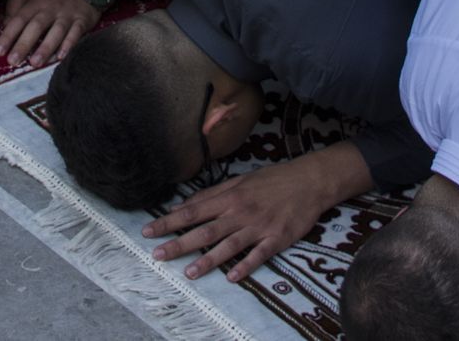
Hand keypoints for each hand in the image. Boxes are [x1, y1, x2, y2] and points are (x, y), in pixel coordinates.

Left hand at [0, 0, 90, 68]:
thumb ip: (17, 1)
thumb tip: (5, 23)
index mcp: (36, 1)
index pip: (18, 20)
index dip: (8, 36)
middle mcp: (50, 9)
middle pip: (35, 28)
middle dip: (23, 45)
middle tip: (13, 61)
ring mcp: (67, 15)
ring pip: (56, 33)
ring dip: (45, 48)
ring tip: (35, 63)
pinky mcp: (83, 19)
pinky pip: (76, 33)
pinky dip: (69, 44)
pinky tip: (61, 56)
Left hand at [146, 146, 364, 279]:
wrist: (309, 180)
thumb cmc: (272, 179)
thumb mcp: (240, 180)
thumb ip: (213, 194)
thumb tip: (186, 204)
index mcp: (229, 196)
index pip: (192, 211)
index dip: (169, 221)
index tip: (148, 231)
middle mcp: (240, 212)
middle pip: (205, 230)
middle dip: (180, 243)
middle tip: (158, 255)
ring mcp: (258, 226)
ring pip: (229, 245)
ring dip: (208, 260)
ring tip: (189, 273)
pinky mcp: (277, 238)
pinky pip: (259, 255)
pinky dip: (245, 266)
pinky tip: (232, 277)